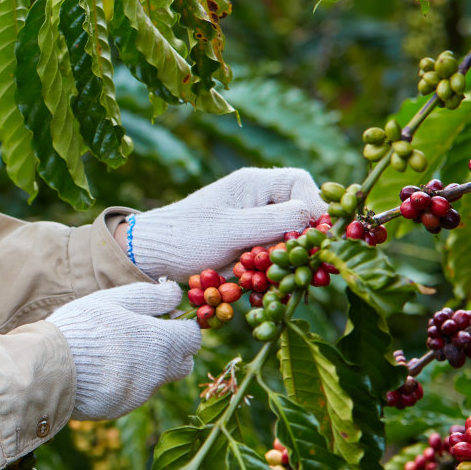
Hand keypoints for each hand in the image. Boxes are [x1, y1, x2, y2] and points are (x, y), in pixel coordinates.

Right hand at [45, 281, 200, 420]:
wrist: (50, 367)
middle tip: (144, 335)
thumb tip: (176, 295)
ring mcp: (141, 394)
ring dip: (149, 365)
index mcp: (161, 342)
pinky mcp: (123, 408)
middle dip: (172, 349)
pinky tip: (102, 369)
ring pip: (159, 378)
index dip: (181, 325)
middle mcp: (158, 372)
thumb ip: (150, 297)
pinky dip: (127, 380)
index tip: (163, 318)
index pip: (194, 337)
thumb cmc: (82, 326)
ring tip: (116, 350)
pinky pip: (135, 392)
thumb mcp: (115, 301)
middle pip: (183, 363)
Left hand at [129, 167, 328, 280]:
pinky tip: (262, 285)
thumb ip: (273, 221)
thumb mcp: (231, 229)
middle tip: (303, 265)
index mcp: (254, 183)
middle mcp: (260, 201)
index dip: (315, 207)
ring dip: (288, 261)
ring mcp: (256, 224)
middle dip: (303, 241)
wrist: (155, 256)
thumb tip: (313, 217)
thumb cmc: (186, 235)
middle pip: (302, 215)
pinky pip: (275, 258)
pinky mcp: (251, 247)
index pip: (301, 183)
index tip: (314, 235)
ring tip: (275, 278)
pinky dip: (274, 273)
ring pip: (291, 241)